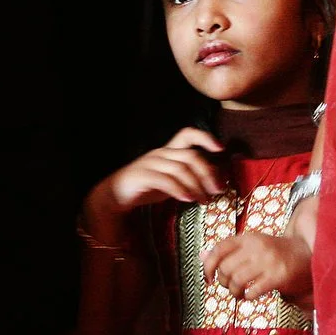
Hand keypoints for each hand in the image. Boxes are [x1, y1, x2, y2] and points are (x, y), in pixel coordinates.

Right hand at [95, 128, 225, 215]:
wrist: (115, 195)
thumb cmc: (146, 187)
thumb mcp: (171, 180)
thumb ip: (189, 177)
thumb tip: (214, 182)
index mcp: (168, 151)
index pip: (187, 134)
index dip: (205, 137)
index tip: (220, 149)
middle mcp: (161, 153)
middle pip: (191, 156)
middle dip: (208, 173)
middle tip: (217, 190)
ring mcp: (151, 163)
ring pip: (181, 169)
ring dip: (197, 186)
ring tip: (204, 201)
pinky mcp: (143, 176)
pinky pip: (165, 180)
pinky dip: (179, 190)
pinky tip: (188, 200)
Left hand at [202, 231, 312, 305]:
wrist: (307, 255)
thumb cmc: (275, 252)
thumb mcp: (250, 246)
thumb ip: (227, 251)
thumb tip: (201, 256)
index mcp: (247, 238)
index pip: (219, 249)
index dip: (208, 266)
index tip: (208, 279)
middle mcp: (256, 247)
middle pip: (226, 268)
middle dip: (224, 282)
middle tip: (231, 287)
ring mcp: (268, 261)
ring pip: (237, 280)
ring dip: (234, 292)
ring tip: (240, 294)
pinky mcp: (278, 276)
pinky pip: (253, 290)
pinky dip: (248, 296)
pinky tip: (251, 295)